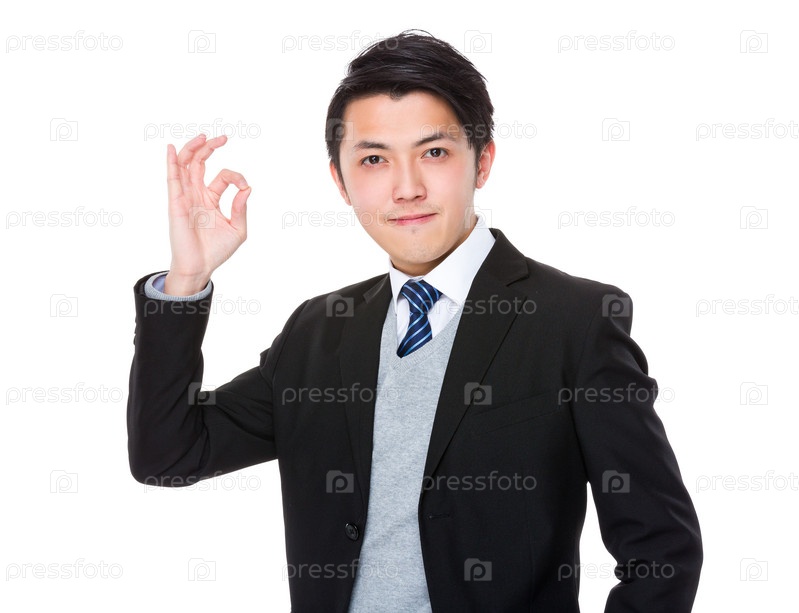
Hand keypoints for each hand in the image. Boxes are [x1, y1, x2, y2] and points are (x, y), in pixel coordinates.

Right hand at [164, 134, 250, 294]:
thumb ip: (241, 208)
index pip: (222, 177)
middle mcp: (197, 195)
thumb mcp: (238, 229)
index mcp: (211, 199)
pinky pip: (171, 179)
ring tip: (203, 137)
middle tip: (223, 138)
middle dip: (209, 148)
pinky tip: (171, 149)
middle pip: (199, 163)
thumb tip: (247, 188)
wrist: (200, 266)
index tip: (244, 188)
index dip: (236, 177)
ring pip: (184, 165)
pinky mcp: (176, 203)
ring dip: (192, 149)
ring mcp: (185, 197)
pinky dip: (171, 162)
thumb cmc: (217, 251)